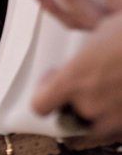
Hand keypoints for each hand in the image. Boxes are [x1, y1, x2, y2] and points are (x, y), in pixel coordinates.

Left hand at [31, 12, 121, 138]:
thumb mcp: (106, 27)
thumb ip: (87, 53)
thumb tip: (85, 59)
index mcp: (73, 80)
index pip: (40, 104)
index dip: (45, 92)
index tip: (55, 77)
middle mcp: (90, 104)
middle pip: (71, 113)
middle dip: (78, 98)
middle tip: (93, 80)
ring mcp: (114, 117)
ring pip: (98, 124)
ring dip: (102, 110)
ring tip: (115, 88)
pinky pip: (118, 127)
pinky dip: (120, 114)